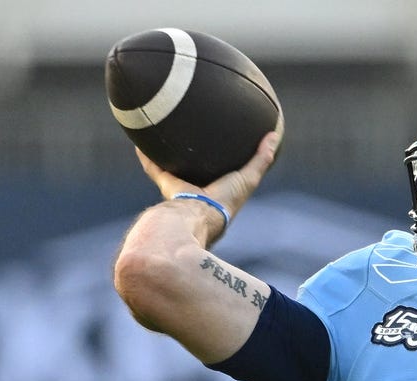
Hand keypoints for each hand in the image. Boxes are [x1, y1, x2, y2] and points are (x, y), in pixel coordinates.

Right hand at [135, 128, 282, 239]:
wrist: (198, 214)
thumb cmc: (226, 200)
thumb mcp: (249, 177)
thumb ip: (262, 158)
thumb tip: (275, 135)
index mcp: (216, 189)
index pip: (220, 172)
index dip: (222, 160)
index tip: (223, 142)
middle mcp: (197, 189)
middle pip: (194, 168)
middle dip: (193, 154)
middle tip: (192, 131)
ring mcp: (180, 187)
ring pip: (172, 166)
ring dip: (167, 152)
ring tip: (163, 130)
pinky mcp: (165, 183)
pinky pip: (152, 165)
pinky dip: (146, 154)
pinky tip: (141, 136)